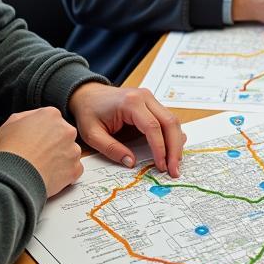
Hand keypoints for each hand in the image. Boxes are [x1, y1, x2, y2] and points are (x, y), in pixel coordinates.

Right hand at [0, 107, 82, 197]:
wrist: (13, 177)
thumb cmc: (9, 151)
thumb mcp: (10, 123)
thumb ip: (26, 116)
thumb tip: (32, 118)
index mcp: (51, 115)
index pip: (52, 120)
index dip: (43, 131)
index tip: (36, 139)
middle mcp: (67, 130)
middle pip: (63, 135)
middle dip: (53, 143)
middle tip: (39, 154)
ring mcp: (73, 150)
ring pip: (70, 152)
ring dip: (60, 158)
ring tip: (42, 166)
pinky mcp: (75, 168)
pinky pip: (73, 169)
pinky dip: (64, 173)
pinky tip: (49, 174)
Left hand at [68, 82, 184, 176]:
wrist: (87, 93)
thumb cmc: (89, 111)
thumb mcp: (92, 134)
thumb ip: (111, 149)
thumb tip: (131, 163)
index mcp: (130, 102)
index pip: (153, 127)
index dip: (160, 149)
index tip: (161, 166)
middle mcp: (145, 97)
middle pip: (169, 122)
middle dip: (174, 148)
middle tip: (174, 169)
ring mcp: (150, 99)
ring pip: (172, 121)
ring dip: (176, 143)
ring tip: (174, 163)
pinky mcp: (152, 104)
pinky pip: (167, 119)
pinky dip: (172, 135)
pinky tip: (172, 150)